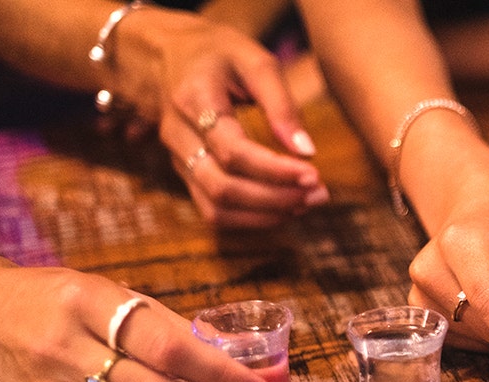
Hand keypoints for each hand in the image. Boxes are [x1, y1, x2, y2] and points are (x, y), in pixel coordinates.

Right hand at [111, 10, 328, 226]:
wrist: (171, 54)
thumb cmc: (220, 54)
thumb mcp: (256, 61)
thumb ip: (282, 105)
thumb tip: (307, 151)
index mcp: (193, 99)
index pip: (232, 151)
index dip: (274, 170)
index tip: (314, 174)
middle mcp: (178, 134)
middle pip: (222, 186)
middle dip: (275, 198)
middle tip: (318, 194)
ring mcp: (178, 158)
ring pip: (215, 207)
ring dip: (265, 214)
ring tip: (306, 203)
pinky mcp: (186, 173)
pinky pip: (212, 211)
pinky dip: (249, 219)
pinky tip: (283, 209)